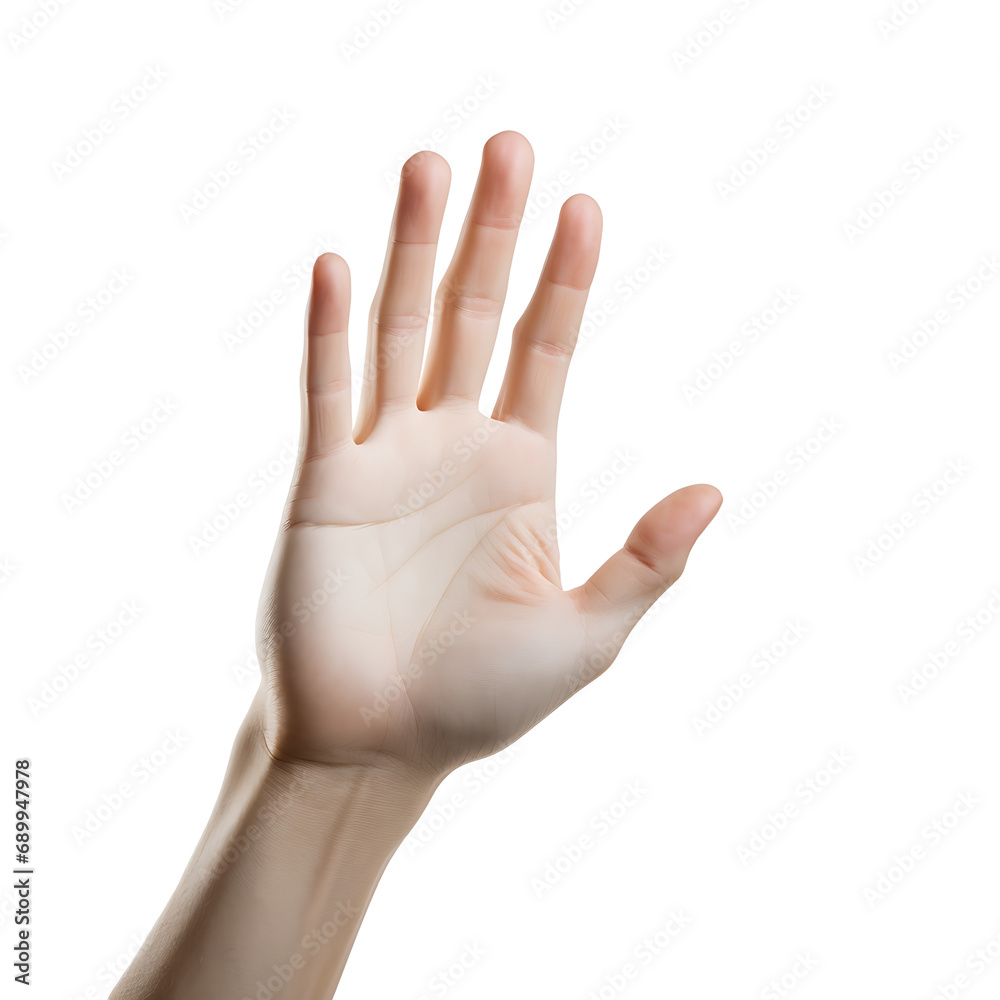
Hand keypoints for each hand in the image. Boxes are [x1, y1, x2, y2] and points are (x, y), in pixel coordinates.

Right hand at [255, 131, 720, 779]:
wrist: (381, 746)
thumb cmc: (482, 701)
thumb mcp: (585, 634)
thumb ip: (646, 560)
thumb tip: (715, 490)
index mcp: (521, 469)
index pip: (548, 350)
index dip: (566, 280)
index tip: (585, 207)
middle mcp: (454, 445)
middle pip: (478, 317)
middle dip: (494, 235)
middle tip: (511, 146)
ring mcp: (387, 456)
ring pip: (402, 332)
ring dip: (415, 252)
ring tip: (431, 166)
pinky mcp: (325, 483)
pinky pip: (328, 395)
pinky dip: (330, 332)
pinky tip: (337, 266)